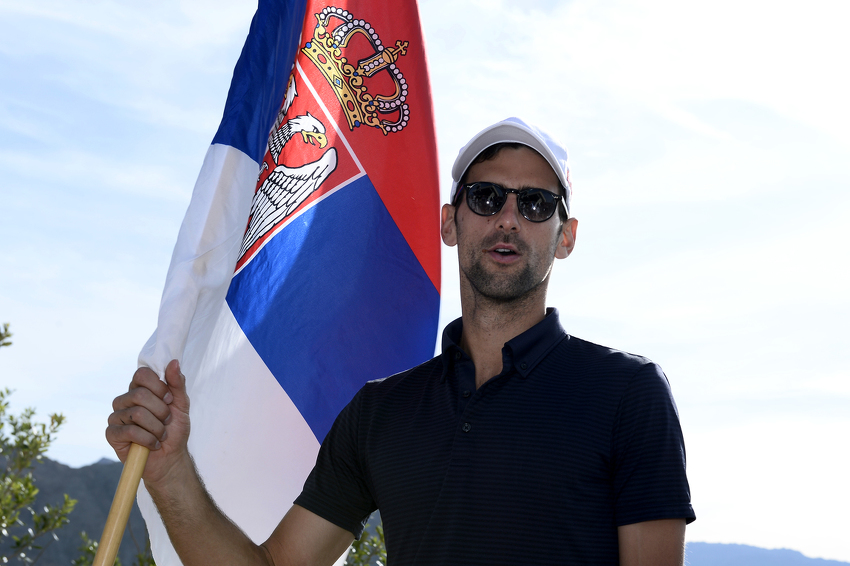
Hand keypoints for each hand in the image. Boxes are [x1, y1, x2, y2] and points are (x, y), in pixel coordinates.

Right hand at [106, 359, 191, 487]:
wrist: (170, 457)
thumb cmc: (174, 429)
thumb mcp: (181, 405)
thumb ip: (177, 384)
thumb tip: (174, 362)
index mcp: (140, 389)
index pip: (142, 374)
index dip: (159, 386)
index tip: (169, 399)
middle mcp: (125, 399)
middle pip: (140, 394)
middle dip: (161, 411)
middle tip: (166, 421)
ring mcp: (117, 416)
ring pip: (137, 413)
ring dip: (157, 427)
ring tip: (161, 434)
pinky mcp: (112, 433)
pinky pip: (130, 431)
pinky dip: (148, 439)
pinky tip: (153, 444)